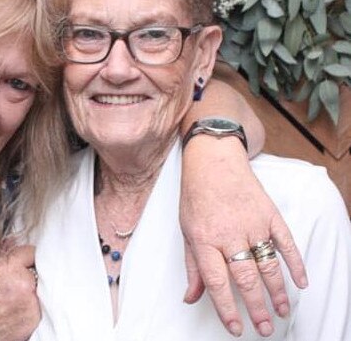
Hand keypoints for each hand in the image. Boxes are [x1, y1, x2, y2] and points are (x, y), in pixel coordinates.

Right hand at [0, 245, 39, 340]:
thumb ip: (3, 256)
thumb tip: (13, 241)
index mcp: (10, 268)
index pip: (30, 252)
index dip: (26, 257)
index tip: (25, 261)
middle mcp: (24, 283)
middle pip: (39, 270)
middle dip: (30, 273)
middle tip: (17, 282)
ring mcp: (32, 302)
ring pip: (41, 288)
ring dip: (32, 290)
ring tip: (14, 298)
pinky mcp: (36, 318)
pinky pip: (40, 305)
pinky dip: (32, 306)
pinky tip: (17, 309)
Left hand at [180, 136, 306, 337]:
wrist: (213, 161)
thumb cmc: (196, 197)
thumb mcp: (186, 231)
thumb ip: (193, 266)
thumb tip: (191, 297)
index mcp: (204, 240)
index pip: (217, 282)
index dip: (227, 309)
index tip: (236, 328)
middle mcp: (229, 234)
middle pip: (246, 279)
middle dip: (256, 308)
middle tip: (265, 329)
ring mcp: (252, 223)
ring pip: (268, 265)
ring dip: (277, 292)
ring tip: (282, 312)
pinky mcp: (269, 214)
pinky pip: (286, 243)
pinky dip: (295, 264)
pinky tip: (300, 282)